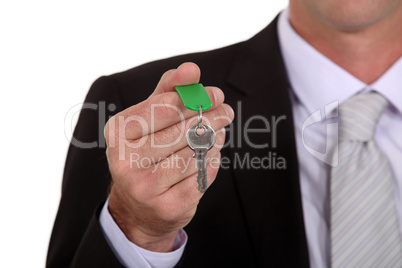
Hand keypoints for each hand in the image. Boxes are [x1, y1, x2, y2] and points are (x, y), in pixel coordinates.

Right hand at [104, 62, 233, 251]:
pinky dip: (212, 162)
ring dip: (213, 140)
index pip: (162, 107)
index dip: (193, 98)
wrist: (139, 205)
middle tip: (226, 111)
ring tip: (216, 134)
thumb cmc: (147, 150)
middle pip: (182, 132)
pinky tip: (210, 155)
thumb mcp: (150, 118)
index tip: (215, 93)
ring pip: (196, 154)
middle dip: (211, 118)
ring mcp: (145, 187)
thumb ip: (169, 90)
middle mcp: (125, 161)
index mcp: (119, 132)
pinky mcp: (167, 206)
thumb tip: (191, 69)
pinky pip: (202, 176)